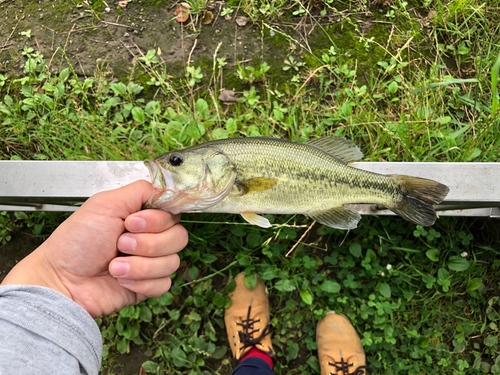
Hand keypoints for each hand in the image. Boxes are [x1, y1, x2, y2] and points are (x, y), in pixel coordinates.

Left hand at [1, 180, 187, 317]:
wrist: (62, 281)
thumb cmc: (76, 242)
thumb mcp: (105, 203)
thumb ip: (140, 190)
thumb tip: (165, 188)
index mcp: (143, 216)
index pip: (173, 212)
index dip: (158, 220)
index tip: (133, 222)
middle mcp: (150, 237)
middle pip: (179, 237)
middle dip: (147, 243)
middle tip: (121, 243)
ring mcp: (151, 262)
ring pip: (173, 262)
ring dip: (140, 265)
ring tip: (115, 265)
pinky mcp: (148, 285)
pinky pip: (164, 283)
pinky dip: (140, 282)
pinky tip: (121, 280)